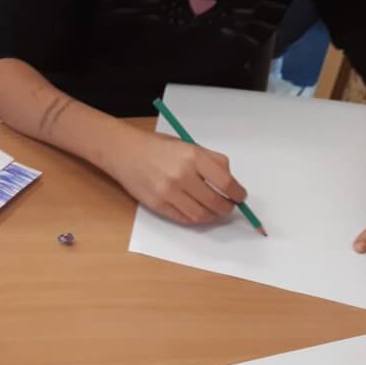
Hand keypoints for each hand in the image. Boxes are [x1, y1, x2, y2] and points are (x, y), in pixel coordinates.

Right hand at [103, 128, 246, 224]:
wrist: (124, 152)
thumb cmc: (158, 147)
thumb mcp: (188, 145)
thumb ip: (211, 161)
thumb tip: (231, 182)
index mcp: (193, 156)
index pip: (226, 182)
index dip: (238, 194)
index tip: (240, 197)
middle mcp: (182, 175)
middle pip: (216, 202)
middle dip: (227, 208)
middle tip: (229, 207)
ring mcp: (168, 192)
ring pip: (201, 215)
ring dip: (213, 216)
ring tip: (214, 211)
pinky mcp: (157, 204)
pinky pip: (184, 219)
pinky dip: (196, 218)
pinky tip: (197, 211)